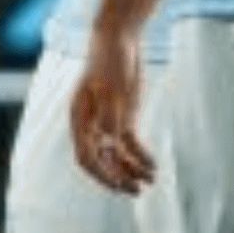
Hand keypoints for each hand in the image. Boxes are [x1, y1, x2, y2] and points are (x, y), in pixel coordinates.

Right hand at [70, 25, 154, 194]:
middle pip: (100, 160)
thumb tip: (112, 140)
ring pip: (115, 155)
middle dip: (117, 178)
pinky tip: (152, 167)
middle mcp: (91, 124)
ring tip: (149, 183)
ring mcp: (108, 121)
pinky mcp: (124, 117)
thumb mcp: (111, 87)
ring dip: (129, 171)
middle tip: (137, 192)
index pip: (86, 156)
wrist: (118, 40)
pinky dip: (140, 157)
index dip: (101, 174)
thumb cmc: (110, 61)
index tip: (118, 185)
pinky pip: (130, 144)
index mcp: (80, 119)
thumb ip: (111, 114)